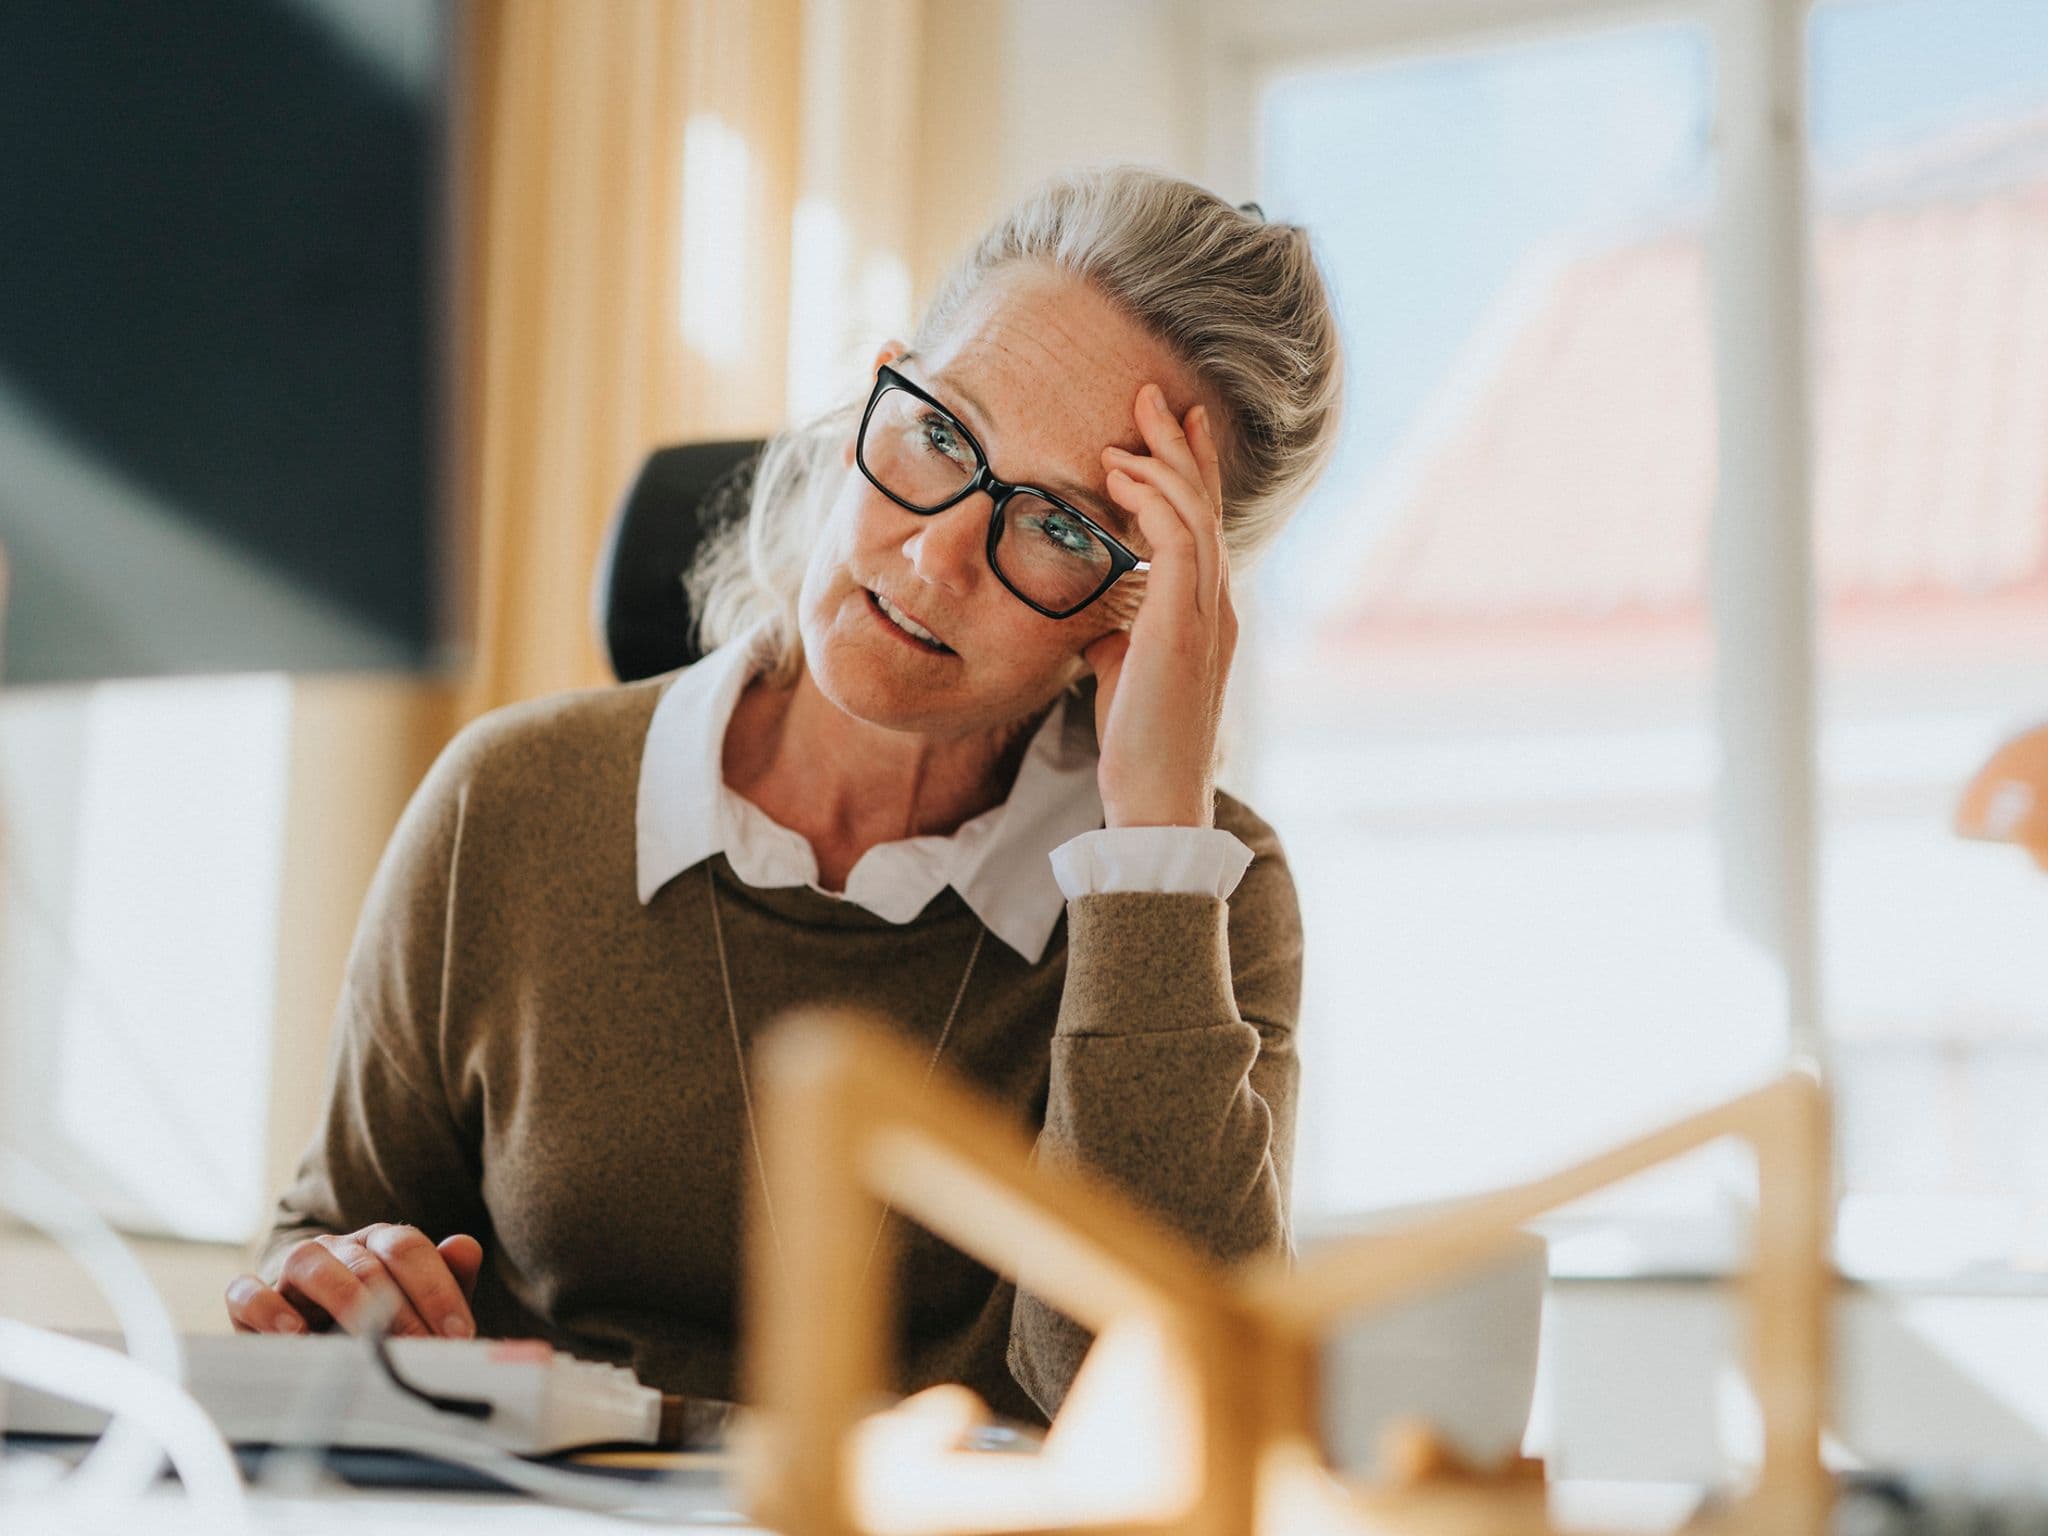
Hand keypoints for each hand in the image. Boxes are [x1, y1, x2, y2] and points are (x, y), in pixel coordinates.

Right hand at [226, 1224, 482, 1338]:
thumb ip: (447, 1279)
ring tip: (363, 1338)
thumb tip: (466, 1246)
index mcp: (378, 1244)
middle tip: (421, 1349)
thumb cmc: (375, 1323)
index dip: (436, 1288)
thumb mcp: (417, 1307)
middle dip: (399, 1307)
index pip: (408, 1247)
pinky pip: (247, 1292)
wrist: (312, 1342)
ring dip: (341, 1297)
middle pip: (367, 1259)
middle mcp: (336, 1249)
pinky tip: (293, 1335)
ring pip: (309, 1261)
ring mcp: (291, 1272)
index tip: (458, 1334)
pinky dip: (268, 1308)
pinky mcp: (250, 1302)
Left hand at [1084, 382, 1235, 828]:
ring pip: (1194, 514)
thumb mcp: (1123, 671)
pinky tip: (1120, 477)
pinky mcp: (1185, 627)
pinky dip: (1152, 501)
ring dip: (1162, 461)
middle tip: (1154, 395)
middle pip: (1204, 505)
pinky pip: (1175, 543)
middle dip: (1180, 446)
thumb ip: (1119, 633)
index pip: (1202, 525)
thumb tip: (1097, 616)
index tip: (1171, 427)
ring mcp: (1207, 614)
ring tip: (1131, 422)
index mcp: (1209, 612)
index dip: (1191, 471)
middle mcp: (1218, 604)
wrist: (1157, 795)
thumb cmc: (1139, 741)